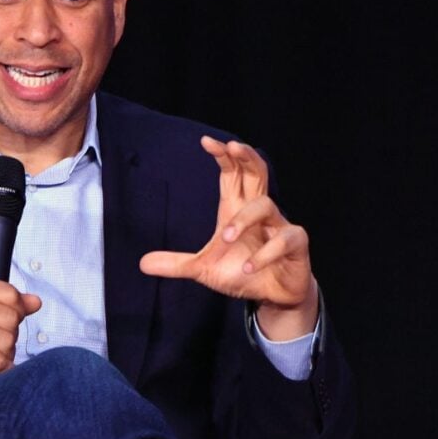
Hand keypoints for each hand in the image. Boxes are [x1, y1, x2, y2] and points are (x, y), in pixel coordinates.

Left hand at [139, 136, 317, 338]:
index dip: (223, 156)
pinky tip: (247, 269)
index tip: (206, 141)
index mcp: (237, 210)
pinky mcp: (296, 245)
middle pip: (258, 172)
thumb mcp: (204, 270)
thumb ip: (177, 265)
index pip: (232, 174)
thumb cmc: (242, 273)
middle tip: (233, 146)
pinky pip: (284, 240)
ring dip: (243, 220)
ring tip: (225, 238)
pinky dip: (264, 254)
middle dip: (247, 157)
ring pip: (266, 205)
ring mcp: (279, 226)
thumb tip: (142, 263)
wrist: (274, 297)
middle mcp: (259, 213)